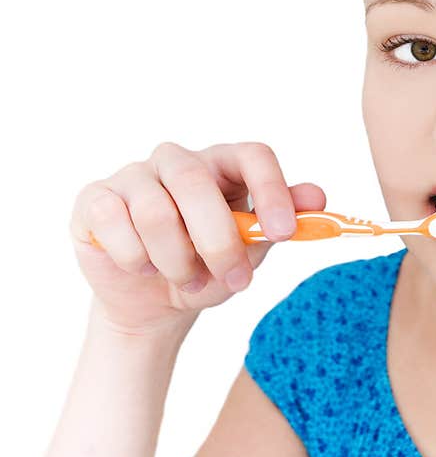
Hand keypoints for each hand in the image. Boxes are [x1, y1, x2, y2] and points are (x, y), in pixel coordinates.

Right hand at [69, 141, 325, 335]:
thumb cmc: (209, 265)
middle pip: (196, 182)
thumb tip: (318, 198)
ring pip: (155, 211)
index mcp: (223, 164)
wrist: (155, 302)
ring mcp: (133, 176)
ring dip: (177, 261)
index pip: (253, 154)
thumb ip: (284, 220)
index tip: (285, 232)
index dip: (271, 190)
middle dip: (219, 241)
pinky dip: (136, 259)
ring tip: (189, 281)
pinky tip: (144, 269)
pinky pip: (114, 223)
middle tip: (237, 280)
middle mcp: (177, 161)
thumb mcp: (253, 248)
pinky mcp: (95, 199)